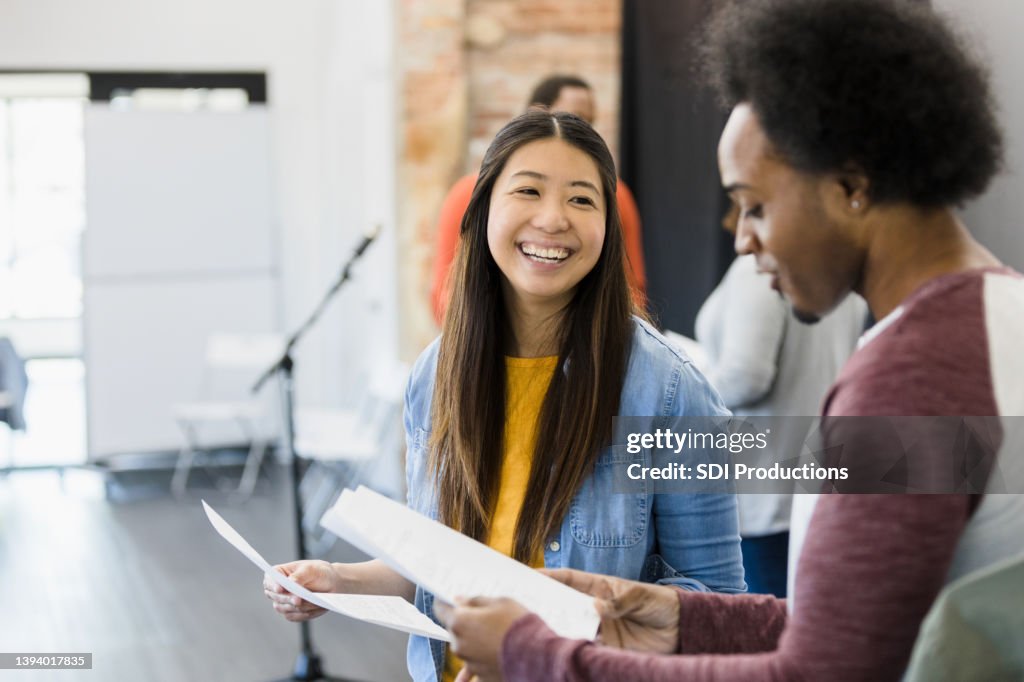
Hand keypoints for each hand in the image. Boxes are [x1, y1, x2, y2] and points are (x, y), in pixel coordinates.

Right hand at [263, 560, 338, 621]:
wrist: (328, 583)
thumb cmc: (317, 572)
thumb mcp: (310, 570)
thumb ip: (299, 576)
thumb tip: (290, 583)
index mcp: (277, 573)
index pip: (270, 580)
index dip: (273, 585)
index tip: (280, 589)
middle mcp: (276, 590)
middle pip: (277, 597)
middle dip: (288, 598)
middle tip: (298, 600)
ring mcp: (282, 603)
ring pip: (285, 608)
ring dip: (299, 606)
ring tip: (314, 602)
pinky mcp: (290, 613)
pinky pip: (294, 616)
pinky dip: (304, 613)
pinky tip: (314, 608)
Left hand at [434, 596, 527, 681]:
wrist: (538, 656)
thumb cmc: (519, 624)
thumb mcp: (500, 602)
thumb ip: (476, 601)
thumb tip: (461, 601)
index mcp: (460, 622)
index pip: (441, 609)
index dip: (445, 602)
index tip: (449, 599)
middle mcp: (459, 644)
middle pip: (454, 629)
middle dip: (465, 621)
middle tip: (483, 615)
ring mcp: (469, 662)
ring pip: (466, 646)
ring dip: (475, 639)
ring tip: (497, 633)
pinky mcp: (481, 675)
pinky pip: (477, 664)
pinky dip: (484, 657)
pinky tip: (494, 652)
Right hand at [541, 568, 679, 653]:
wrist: (681, 629)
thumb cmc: (660, 603)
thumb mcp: (641, 595)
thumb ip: (619, 601)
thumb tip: (596, 607)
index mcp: (599, 587)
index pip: (568, 579)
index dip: (549, 576)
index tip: (529, 575)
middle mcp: (594, 608)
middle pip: (563, 605)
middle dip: (545, 605)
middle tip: (525, 606)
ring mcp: (599, 629)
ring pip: (571, 629)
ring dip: (558, 630)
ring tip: (541, 630)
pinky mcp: (608, 649)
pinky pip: (588, 650)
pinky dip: (578, 650)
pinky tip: (568, 650)